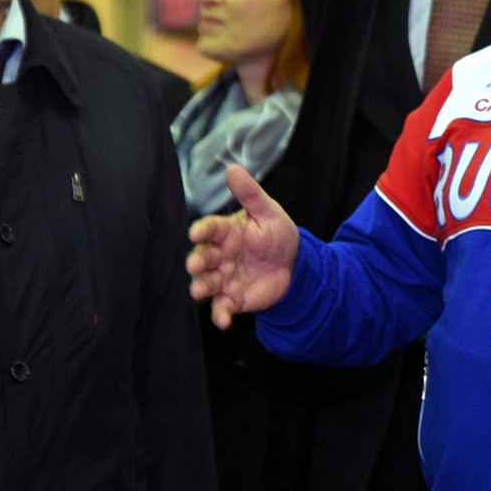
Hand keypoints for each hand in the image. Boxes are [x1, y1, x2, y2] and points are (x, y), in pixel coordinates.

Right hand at [186, 166, 299, 328]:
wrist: (295, 267)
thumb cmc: (278, 235)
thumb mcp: (269, 212)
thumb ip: (250, 194)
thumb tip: (233, 169)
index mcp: (226, 231)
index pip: (209, 228)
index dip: (202, 230)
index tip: (196, 233)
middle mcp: (220, 255)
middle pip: (202, 257)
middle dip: (197, 261)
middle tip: (194, 265)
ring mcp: (224, 277)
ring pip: (206, 283)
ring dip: (201, 287)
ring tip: (199, 292)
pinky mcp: (232, 298)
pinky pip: (222, 307)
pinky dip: (220, 315)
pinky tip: (224, 321)